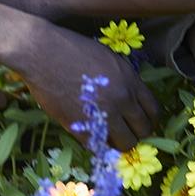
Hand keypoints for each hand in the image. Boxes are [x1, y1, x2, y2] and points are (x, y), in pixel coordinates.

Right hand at [10, 22, 158, 150]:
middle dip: (137, 133)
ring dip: (120, 143)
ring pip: (125, 143)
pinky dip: (98, 144)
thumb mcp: (108, 57)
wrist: (41, 53)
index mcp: (130, 80)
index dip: (149, 119)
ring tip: (110, 138)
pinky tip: (93, 137)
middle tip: (126, 132)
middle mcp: (122, 99)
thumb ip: (124, 78)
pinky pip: (99, 146)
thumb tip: (131, 96)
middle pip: (143, 130)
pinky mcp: (82, 126)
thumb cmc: (71, 49)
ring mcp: (103, 115)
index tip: (140, 122)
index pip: (153, 110)